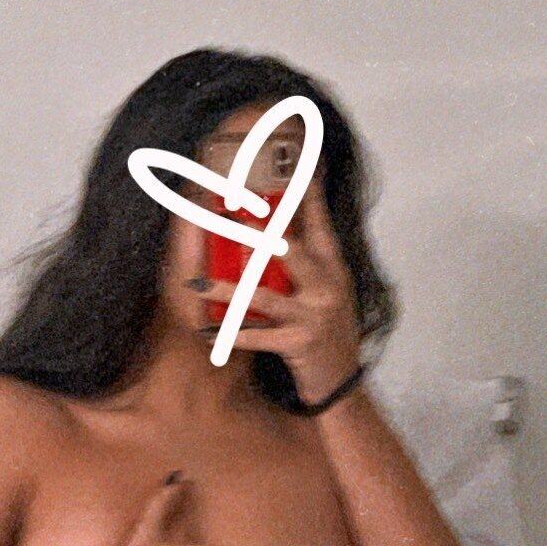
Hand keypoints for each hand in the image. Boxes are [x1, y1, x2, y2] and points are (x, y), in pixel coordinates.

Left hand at [196, 182, 361, 404]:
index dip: (306, 194)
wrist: (343, 379)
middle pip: (293, 253)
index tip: (293, 166)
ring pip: (266, 298)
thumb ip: (312, 257)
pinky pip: (258, 337)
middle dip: (263, 235)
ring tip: (202, 282)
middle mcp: (326, 288)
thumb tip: (285, 225)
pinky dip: (231, 334)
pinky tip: (208, 331)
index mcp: (332, 268)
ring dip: (231, 290)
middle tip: (236, 216)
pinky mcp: (298, 345)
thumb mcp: (331, 288)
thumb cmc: (330, 329)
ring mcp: (312, 317)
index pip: (320, 223)